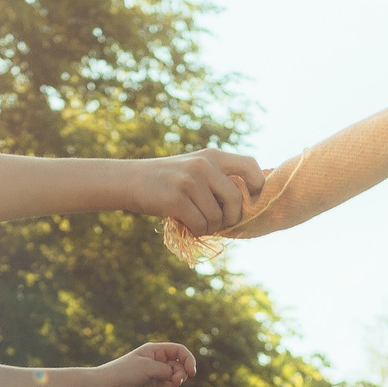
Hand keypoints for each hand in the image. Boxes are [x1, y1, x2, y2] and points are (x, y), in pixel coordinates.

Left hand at [90, 342, 198, 386]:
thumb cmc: (122, 373)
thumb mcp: (147, 367)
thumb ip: (166, 370)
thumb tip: (179, 377)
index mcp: (154, 351)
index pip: (179, 352)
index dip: (188, 360)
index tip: (192, 372)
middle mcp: (155, 363)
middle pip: (178, 367)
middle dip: (181, 375)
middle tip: (173, 383)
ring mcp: (154, 378)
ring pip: (174, 382)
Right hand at [131, 151, 265, 233]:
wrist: (130, 180)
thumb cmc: (168, 180)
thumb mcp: (196, 169)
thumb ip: (220, 179)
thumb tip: (249, 204)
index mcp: (213, 156)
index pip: (251, 166)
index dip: (257, 187)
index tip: (248, 201)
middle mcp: (204, 165)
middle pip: (237, 200)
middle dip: (232, 218)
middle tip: (220, 222)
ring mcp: (190, 181)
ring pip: (217, 217)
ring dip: (210, 227)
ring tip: (197, 220)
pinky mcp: (177, 198)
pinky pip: (201, 225)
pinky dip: (197, 231)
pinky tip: (187, 224)